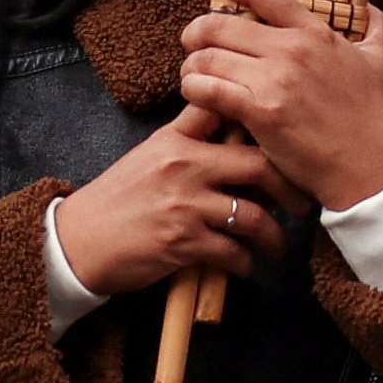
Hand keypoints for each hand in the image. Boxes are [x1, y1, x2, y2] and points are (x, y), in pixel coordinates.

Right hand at [52, 103, 292, 298]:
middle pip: (258, 166)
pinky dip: (246, 263)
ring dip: (274, 235)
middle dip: (289, 187)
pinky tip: (246, 266)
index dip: (267, 128)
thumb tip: (231, 120)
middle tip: (303, 202)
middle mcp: (184, 166)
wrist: (80, 241)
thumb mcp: (149, 154)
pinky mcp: (184, 243)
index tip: (288, 145)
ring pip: (253, 216)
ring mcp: (185, 205)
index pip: (231, 116)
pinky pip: (233, 252)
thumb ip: (188, 135)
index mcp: (176, 139)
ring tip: (278, 244)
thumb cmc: (118, 199)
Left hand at [182, 0, 382, 213]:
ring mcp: (275, 80)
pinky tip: (196, 95)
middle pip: (219, 24)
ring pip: (207, 57)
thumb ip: (373, 26)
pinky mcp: (261, 112)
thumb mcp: (379, 60)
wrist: (367, 165)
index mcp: (314, 31)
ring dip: (192, 65)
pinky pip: (208, 89)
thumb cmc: (370, 113)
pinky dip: (193, 89)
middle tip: (192, 43)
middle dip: (195, 32)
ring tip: (193, 75)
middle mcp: (292, 49)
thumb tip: (368, 5)